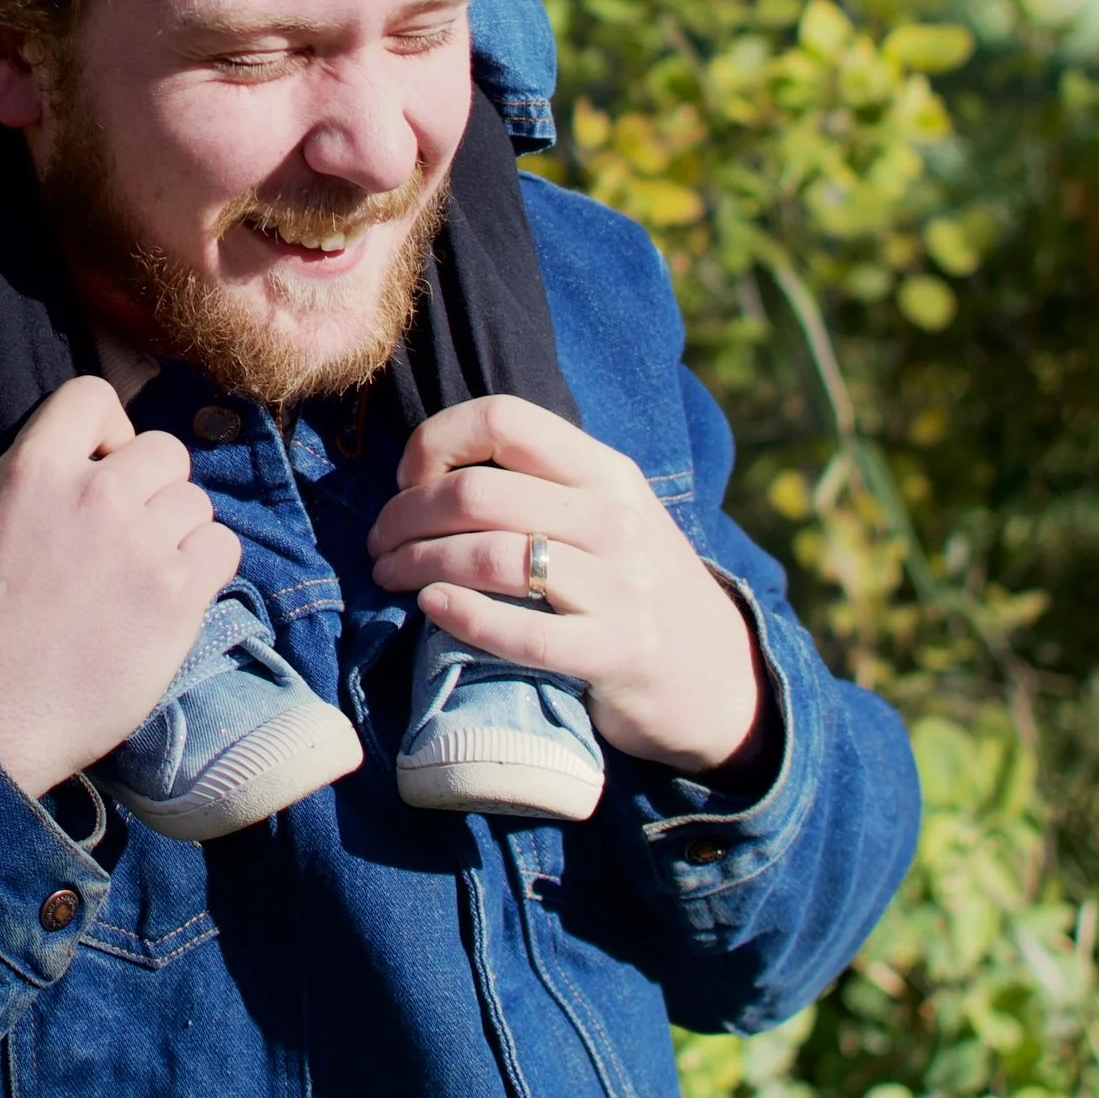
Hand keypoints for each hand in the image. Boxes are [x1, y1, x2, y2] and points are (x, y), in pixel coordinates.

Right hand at [0, 374, 240, 795]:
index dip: (105, 428)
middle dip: (149, 484)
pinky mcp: (179, 597)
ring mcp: (143, 545)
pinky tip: (173, 592)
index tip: (99, 464)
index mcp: (33, 471)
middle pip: (164, 450)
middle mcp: (97, 495)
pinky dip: (205, 566)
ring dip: (177, 529)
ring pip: (196, 501)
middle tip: (127, 529)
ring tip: (146, 569)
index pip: (94, 396)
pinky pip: (222, 548)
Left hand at [366, 394, 764, 775]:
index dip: (437, 442)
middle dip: (405, 516)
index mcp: (605, 471)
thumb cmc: (633, 585)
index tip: (409, 480)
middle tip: (380, 543)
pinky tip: (432, 608)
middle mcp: (614, 519)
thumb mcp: (606, 515)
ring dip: (418, 563)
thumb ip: (539, 485)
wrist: (718, 679)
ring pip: (490, 557)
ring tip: (391, 577)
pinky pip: (522, 633)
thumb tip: (429, 468)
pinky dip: (462, 616)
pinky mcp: (615, 654)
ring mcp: (619, 588)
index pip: (504, 418)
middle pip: (477, 493)